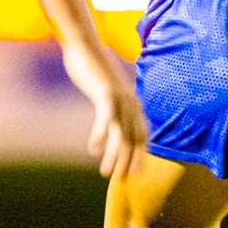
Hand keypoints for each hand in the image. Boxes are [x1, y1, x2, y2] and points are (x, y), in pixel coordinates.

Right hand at [62, 40, 148, 177]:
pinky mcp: (106, 93)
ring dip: (114, 156)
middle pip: (134, 139)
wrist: (84, 46)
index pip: (142, 135)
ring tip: (106, 173)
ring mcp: (120, 98)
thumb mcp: (107, 92)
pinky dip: (99, 136)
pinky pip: (105, 120)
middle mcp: (131, 102)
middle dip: (128, 162)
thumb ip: (112, 108)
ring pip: (121, 134)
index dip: (139, 156)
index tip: (134, 174)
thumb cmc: (93, 71)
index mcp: (133, 103)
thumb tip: (110, 127)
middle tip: (120, 181)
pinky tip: (93, 150)